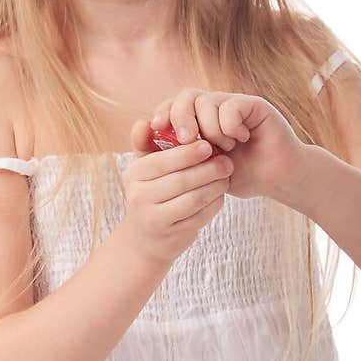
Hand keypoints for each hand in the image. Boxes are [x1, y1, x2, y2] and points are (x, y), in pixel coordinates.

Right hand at [124, 122, 233, 262]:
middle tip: (227, 162)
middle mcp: (139, 197)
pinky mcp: (171, 235)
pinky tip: (221, 195)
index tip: (209, 145)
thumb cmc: (152, 192)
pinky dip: (214, 204)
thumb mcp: (144, 167)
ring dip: (215, 186)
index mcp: (134, 174)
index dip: (188, 152)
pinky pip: (199, 216)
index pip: (163, 160)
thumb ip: (146, 142)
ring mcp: (154, 218)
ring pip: (193, 199)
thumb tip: (146, 122)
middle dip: (208, 169)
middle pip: (181, 180)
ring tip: (227, 177)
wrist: (146, 238)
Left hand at [149, 88, 309, 200]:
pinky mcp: (254, 106)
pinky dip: (230, 126)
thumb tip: (142, 130)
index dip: (162, 113)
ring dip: (210, 129)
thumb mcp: (197, 171)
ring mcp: (234, 104)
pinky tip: (240, 139)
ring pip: (208, 101)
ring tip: (223, 148)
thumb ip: (172, 154)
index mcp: (198, 121)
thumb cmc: (235, 176)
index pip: (172, 105)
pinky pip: (231, 106)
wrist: (273, 180)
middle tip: (186, 140)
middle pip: (186, 96)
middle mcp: (214, 108)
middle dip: (180, 117)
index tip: (156, 128)